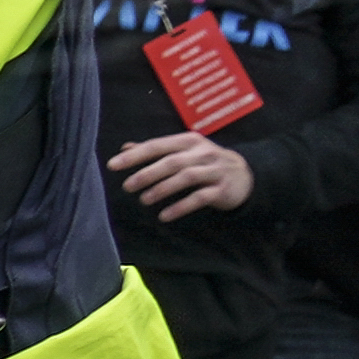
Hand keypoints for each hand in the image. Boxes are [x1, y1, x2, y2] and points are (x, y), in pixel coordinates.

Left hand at [111, 129, 254, 218]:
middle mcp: (202, 153)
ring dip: (163, 189)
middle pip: (171, 162)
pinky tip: (164, 216)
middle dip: (147, 173)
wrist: (245, 175)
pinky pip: (200, 197)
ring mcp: (214, 170)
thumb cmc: (205, 163)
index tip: (113, 165)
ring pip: (186, 177)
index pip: (158, 146)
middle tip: (127, 186)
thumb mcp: (183, 152)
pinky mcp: (222, 189)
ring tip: (143, 200)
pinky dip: (181, 207)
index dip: (135, 155)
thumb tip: (125, 147)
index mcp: (188, 142)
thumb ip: (156, 150)